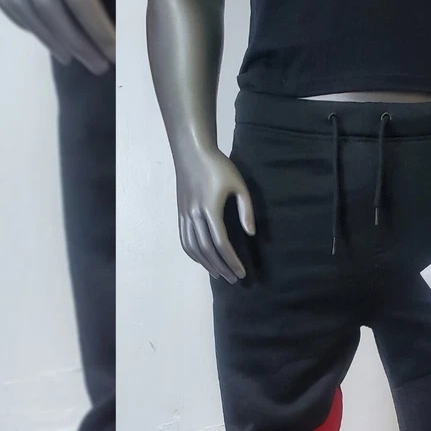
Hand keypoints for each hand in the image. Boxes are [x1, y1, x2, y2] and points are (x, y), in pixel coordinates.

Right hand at [0, 0, 114, 73]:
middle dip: (76, 42)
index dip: (96, 29)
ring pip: (21, 3)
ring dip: (48, 38)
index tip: (114, 54)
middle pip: (46, 4)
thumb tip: (130, 11)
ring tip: (71, 58)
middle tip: (99, 66)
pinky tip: (45, 36)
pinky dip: (22, 20)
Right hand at [176, 150, 255, 283]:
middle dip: (221, 267)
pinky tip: (202, 261)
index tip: (241, 272)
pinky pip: (184, 239)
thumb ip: (246, 209)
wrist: (192, 151)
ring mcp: (184, 214)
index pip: (221, 243)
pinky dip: (192, 254)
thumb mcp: (239, 184)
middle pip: (207, 249)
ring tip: (219, 275)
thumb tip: (250, 233)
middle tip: (233, 279)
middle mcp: (194, 214)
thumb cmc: (219, 166)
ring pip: (192, 247)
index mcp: (210, 208)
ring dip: (206, 264)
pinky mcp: (180, 212)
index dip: (232, 261)